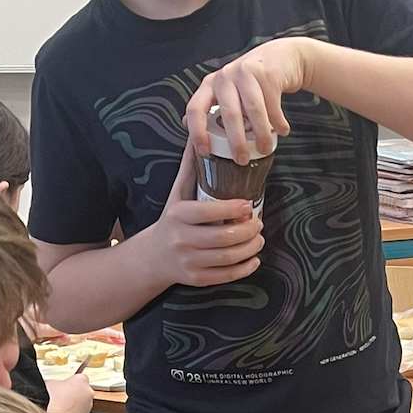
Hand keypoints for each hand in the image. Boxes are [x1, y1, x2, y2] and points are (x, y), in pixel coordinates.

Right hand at [43, 371, 94, 412]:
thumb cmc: (53, 400)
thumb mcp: (50, 383)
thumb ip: (57, 383)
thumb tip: (54, 386)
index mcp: (81, 380)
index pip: (80, 377)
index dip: (72, 380)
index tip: (66, 383)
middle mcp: (88, 392)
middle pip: (83, 389)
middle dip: (74, 392)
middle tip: (62, 395)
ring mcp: (88, 405)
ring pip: (82, 402)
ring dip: (74, 403)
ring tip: (61, 405)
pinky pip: (80, 412)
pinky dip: (74, 412)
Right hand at [148, 142, 262, 290]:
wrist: (153, 257)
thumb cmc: (172, 220)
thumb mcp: (177, 193)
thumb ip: (191, 166)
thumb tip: (198, 133)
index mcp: (178, 215)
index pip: (208, 212)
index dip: (232, 209)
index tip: (248, 205)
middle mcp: (181, 240)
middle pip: (222, 238)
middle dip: (248, 230)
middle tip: (259, 223)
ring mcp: (188, 261)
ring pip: (227, 257)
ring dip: (250, 248)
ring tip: (259, 238)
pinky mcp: (196, 279)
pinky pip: (225, 276)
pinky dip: (244, 268)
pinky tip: (254, 258)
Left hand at [185, 38, 313, 159]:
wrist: (280, 58)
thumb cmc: (251, 84)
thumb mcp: (228, 97)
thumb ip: (212, 116)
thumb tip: (190, 140)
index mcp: (210, 85)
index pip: (196, 109)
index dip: (198, 132)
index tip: (205, 152)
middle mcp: (225, 76)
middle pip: (229, 113)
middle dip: (236, 141)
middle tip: (242, 160)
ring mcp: (246, 72)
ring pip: (253, 110)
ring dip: (261, 134)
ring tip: (265, 148)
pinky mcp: (267, 72)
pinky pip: (272, 105)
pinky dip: (278, 122)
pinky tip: (282, 130)